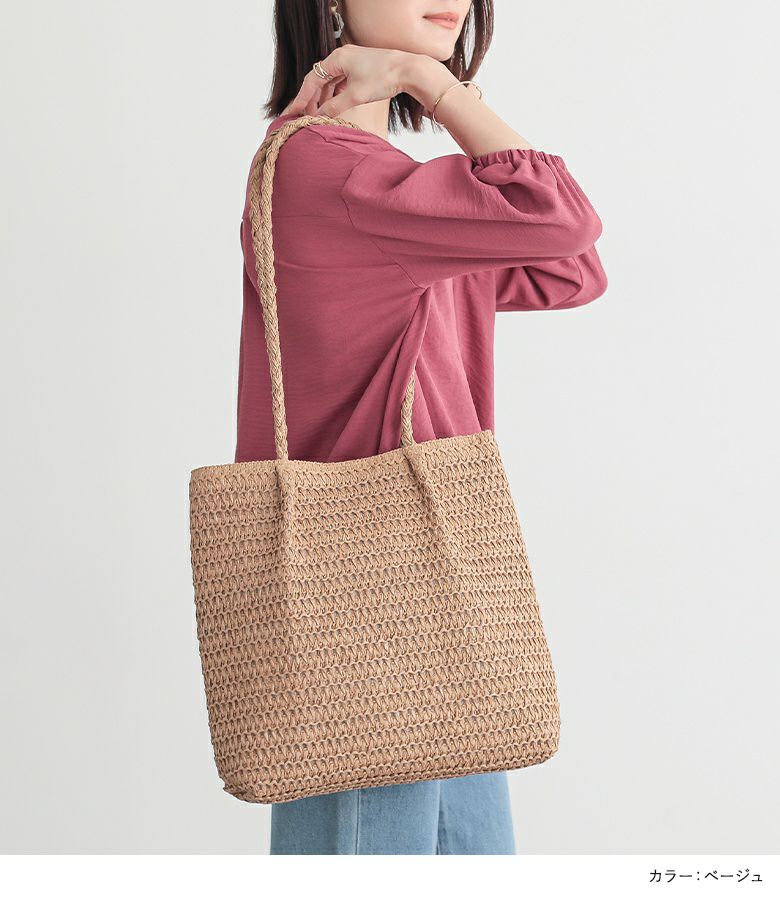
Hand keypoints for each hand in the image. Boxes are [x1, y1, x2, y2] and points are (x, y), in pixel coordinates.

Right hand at [284, 45, 454, 118]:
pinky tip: (333, 106)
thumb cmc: (383, 78)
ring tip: (318, 114)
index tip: (293, 112)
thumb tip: (319, 117)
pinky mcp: (360, 68)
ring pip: (330, 81)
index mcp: (337, 58)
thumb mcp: (355, 96)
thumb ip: (334, 107)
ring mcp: (351, 61)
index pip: (312, 79)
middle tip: (304, 116)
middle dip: (311, 99)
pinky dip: (335, 94)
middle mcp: (342, 57)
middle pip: (319, 80)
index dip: (302, 97)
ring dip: (323, 98)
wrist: (409, 70)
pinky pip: (341, 82)